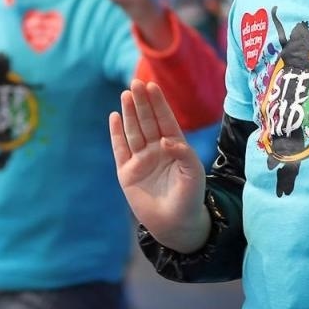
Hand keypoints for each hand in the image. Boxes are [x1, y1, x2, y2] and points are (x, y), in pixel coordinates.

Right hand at [109, 81, 210, 251]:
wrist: (175, 224)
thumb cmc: (189, 198)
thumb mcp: (193, 174)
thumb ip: (183, 153)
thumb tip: (164, 140)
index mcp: (174, 147)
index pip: (165, 120)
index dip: (159, 104)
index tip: (152, 86)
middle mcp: (156, 150)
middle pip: (147, 122)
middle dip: (142, 103)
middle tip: (136, 84)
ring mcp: (140, 160)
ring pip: (133, 132)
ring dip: (130, 113)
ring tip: (126, 95)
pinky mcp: (127, 173)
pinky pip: (120, 149)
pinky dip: (116, 134)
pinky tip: (115, 117)